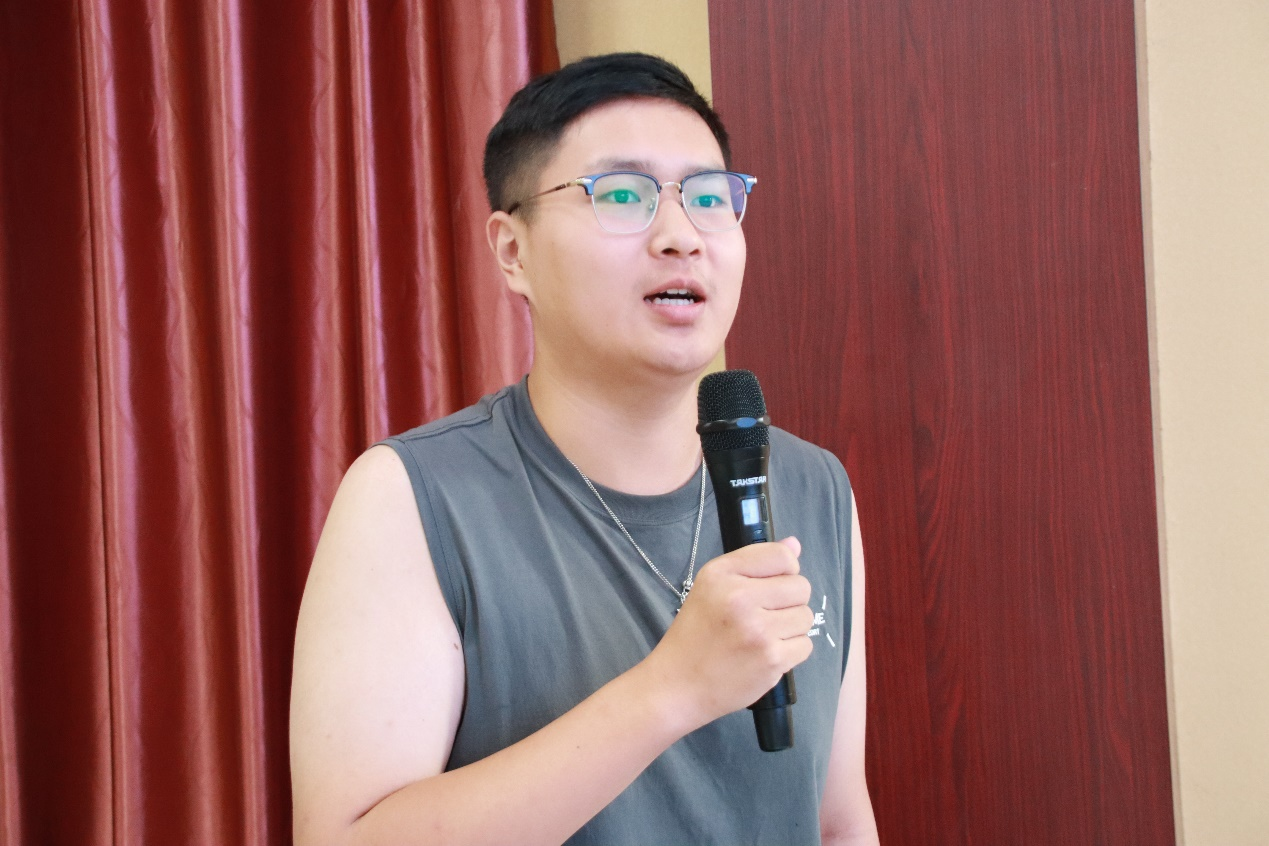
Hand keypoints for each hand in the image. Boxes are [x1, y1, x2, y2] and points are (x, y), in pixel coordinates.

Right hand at [643, 536, 813, 730]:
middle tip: (764, 615)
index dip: (785, 570)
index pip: (781, 556)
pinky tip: (766, 654)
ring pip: (806, 617)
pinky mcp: (771, 659)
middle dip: (789, 601)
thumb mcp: (711, 587)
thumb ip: (754, 563)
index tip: (771, 586)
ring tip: (763, 636)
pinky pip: (805, 645)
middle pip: (800, 586)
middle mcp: (739, 598)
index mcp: (721, 574)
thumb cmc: (695, 634)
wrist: (678, 685)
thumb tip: (795, 545)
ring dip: (790, 627)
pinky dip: (791, 651)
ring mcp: (757, 630)